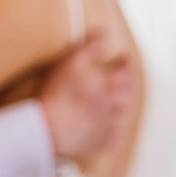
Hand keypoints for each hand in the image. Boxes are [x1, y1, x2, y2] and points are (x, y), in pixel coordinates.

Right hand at [38, 33, 139, 159]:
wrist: (48, 130)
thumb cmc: (59, 94)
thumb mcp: (72, 61)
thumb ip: (91, 46)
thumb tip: (105, 32)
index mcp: (111, 84)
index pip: (125, 69)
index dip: (125, 62)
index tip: (124, 58)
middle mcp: (115, 105)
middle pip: (127, 93)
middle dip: (125, 85)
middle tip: (122, 80)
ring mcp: (110, 126)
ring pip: (122, 115)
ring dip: (120, 109)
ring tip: (116, 105)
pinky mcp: (101, 143)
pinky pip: (112, 138)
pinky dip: (111, 133)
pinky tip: (107, 131)